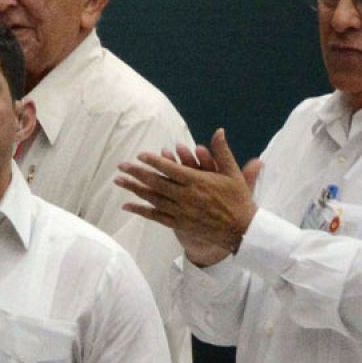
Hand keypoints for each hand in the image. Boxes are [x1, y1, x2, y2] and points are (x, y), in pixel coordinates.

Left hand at [116, 129, 260, 266]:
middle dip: (137, 173)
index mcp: (198, 181)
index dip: (154, 161)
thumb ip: (222, 152)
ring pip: (152, 199)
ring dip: (134, 189)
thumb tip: (219, 131)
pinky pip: (156, 217)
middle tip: (121, 166)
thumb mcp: (233, 173)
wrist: (242, 231)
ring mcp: (181, 212)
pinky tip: (127, 206)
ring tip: (119, 181)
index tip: (140, 155)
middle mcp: (186, 196)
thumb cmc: (239, 200)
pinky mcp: (179, 224)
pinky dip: (141, 210)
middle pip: (156, 182)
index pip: (171, 169)